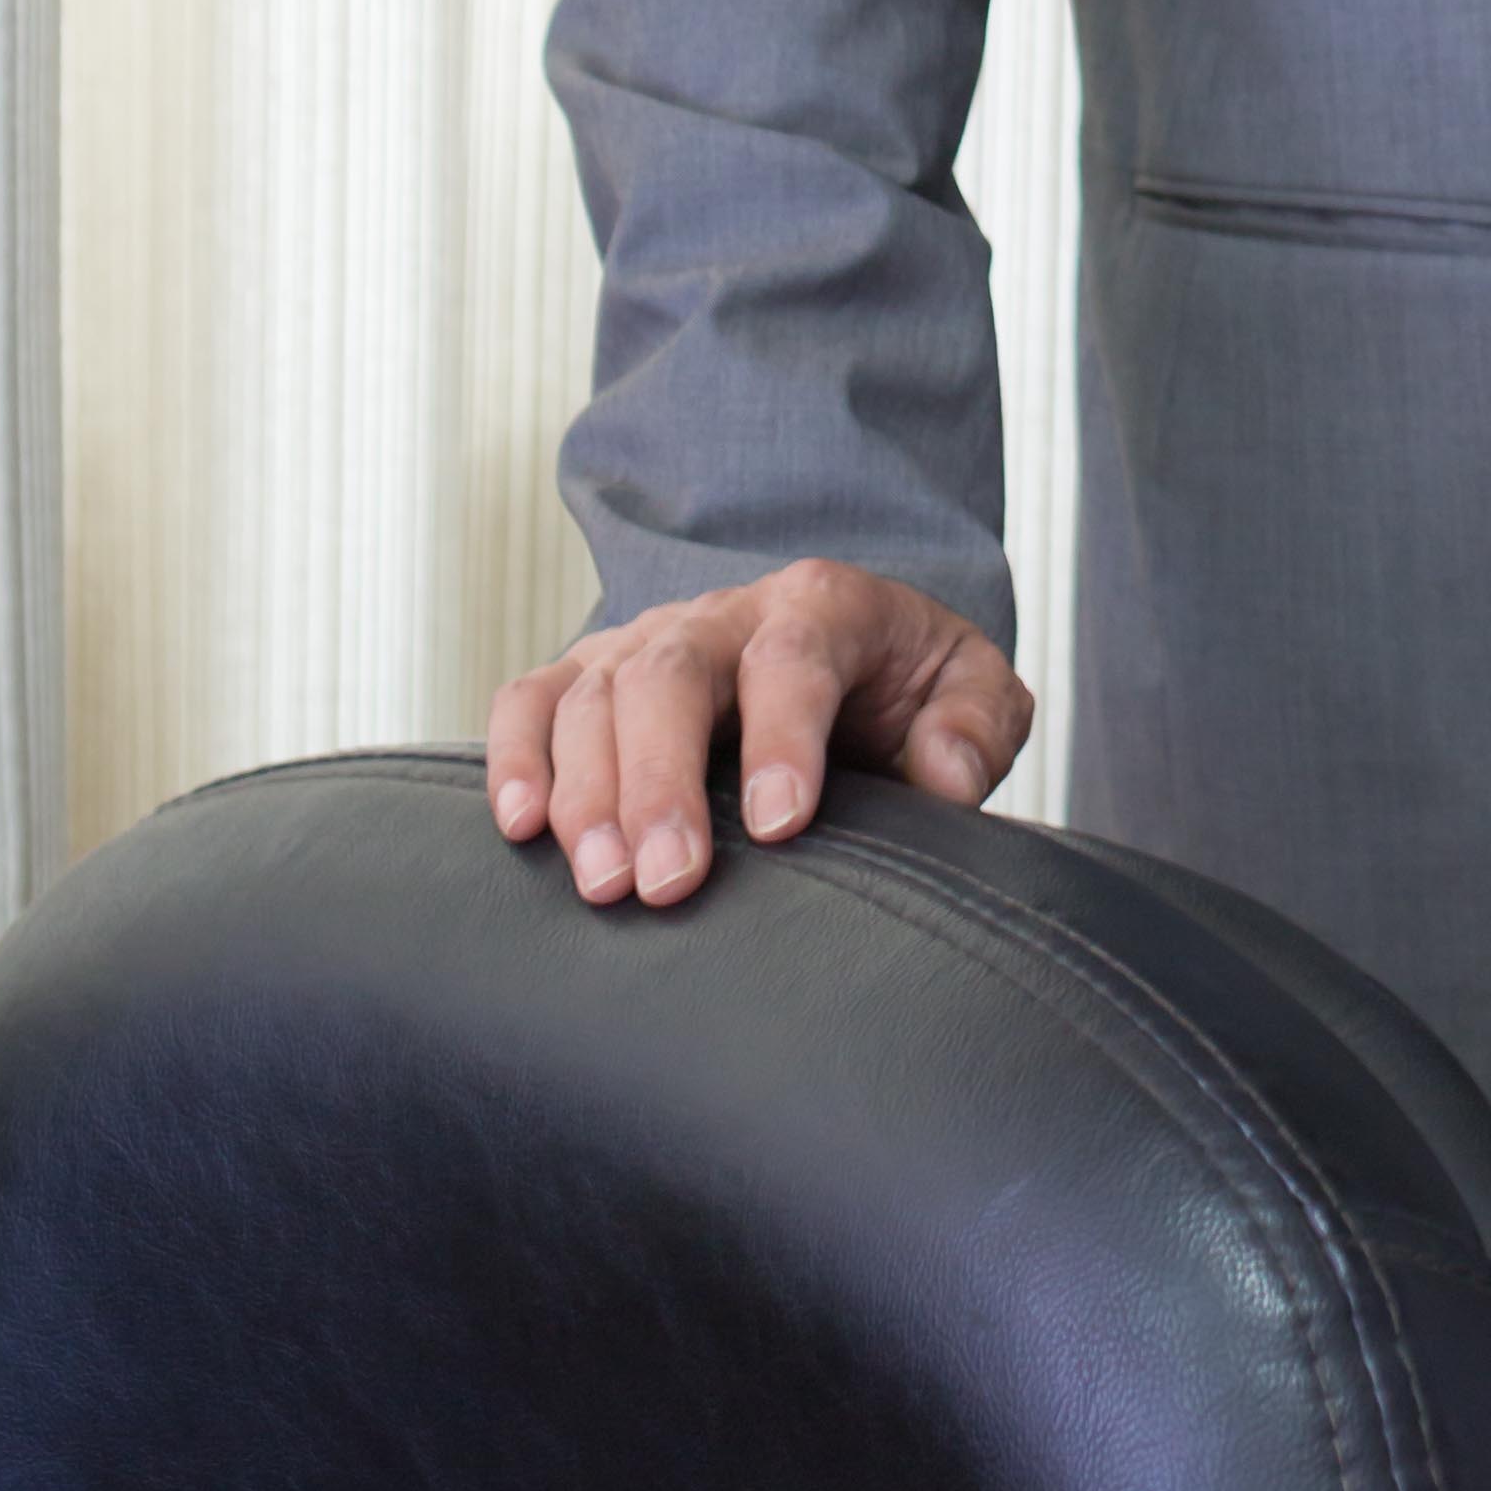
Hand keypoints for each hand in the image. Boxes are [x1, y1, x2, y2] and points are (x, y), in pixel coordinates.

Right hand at [484, 557, 1033, 908]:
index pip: (795, 656)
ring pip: (596, 691)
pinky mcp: (592, 676)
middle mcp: (726, 614)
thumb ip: (977, 723)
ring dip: (587, 790)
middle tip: (666, 883)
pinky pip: (532, 698)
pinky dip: (514, 754)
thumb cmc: (906, 688)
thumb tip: (942, 772)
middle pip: (672, 672)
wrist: (849, 659)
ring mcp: (649, 641)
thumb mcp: (970, 690)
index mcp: (825, 606)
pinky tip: (519, 827)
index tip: (780, 827)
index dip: (783, 737)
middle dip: (661, 779)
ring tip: (602, 884)